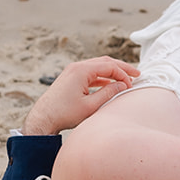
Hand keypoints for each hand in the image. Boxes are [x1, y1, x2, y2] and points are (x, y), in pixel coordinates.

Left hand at [21, 57, 139, 134]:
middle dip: (121, 68)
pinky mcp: (71, 78)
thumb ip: (109, 93)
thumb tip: (122, 85)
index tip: (131, 85)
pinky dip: (102, 77)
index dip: (123, 74)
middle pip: (105, 62)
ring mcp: (72, 71)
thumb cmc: (64, 113)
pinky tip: (110, 84)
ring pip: (98, 66)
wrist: (43, 118)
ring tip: (125, 78)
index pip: (109, 66)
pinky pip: (90, 73)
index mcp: (81, 70)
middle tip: (136, 73)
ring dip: (112, 71)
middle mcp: (77, 67)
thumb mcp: (91, 105)